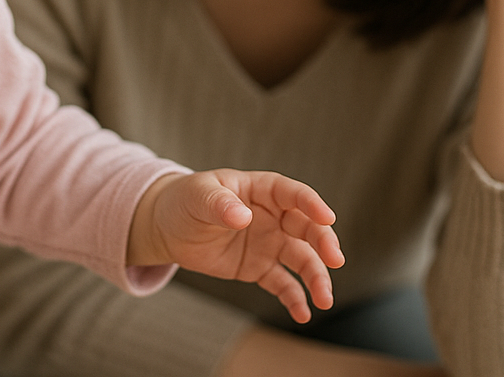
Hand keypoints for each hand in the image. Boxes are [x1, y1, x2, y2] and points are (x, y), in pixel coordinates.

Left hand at [128, 169, 342, 322]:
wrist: (168, 228)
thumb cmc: (185, 201)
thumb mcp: (197, 197)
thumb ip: (219, 205)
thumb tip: (242, 216)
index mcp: (260, 190)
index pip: (292, 193)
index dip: (311, 203)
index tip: (327, 217)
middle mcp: (272, 216)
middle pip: (306, 227)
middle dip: (323, 242)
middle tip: (335, 260)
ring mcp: (269, 243)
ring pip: (302, 259)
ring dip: (316, 277)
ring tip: (324, 300)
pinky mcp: (259, 268)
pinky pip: (283, 283)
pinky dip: (294, 298)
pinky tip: (302, 314)